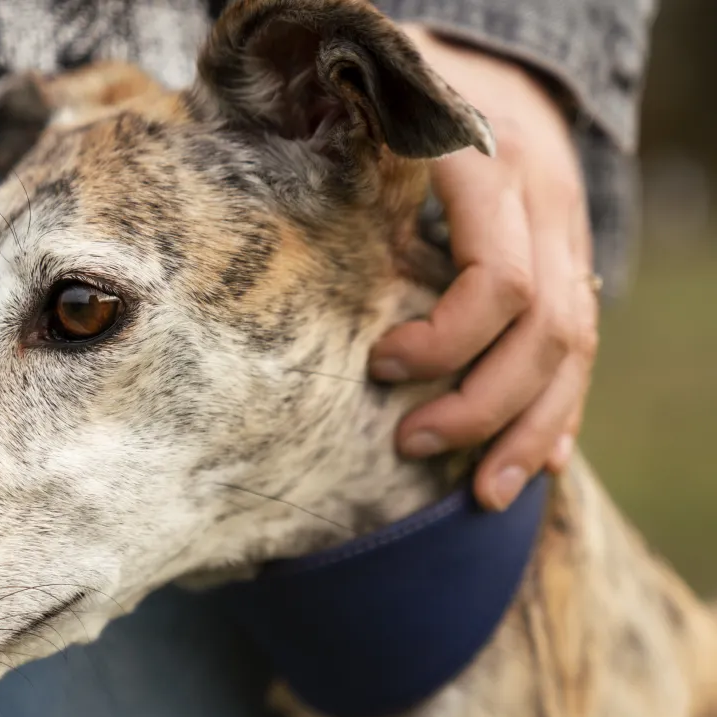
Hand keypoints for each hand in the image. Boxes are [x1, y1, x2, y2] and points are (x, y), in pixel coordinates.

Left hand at [371, 26, 599, 510]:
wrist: (492, 64)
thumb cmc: (405, 92)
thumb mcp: (376, 110)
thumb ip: (350, 164)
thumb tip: (292, 241)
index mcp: (495, 165)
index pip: (501, 280)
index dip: (445, 339)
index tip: (378, 366)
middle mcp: (547, 205)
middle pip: (546, 330)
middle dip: (480, 405)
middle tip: (409, 444)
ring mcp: (568, 238)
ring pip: (576, 351)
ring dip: (527, 430)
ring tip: (480, 495)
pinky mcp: (571, 267)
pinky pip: (582, 350)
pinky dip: (559, 412)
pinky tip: (534, 462)